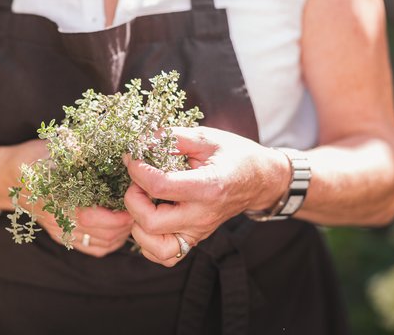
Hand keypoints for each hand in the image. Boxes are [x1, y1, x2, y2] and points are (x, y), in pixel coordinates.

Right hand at [0, 140, 133, 256]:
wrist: (8, 176)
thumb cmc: (35, 157)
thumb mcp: (56, 147)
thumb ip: (78, 148)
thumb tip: (108, 139)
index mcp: (57, 197)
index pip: (91, 216)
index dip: (117, 212)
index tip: (132, 197)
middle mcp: (60, 219)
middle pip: (102, 233)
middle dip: (126, 221)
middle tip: (140, 203)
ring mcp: (62, 231)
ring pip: (101, 243)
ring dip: (122, 232)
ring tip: (133, 212)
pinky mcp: (64, 235)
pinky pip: (92, 248)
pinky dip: (111, 241)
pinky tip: (119, 226)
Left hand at [123, 126, 289, 266]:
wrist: (261, 180)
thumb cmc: (235, 155)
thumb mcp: (207, 137)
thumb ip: (173, 137)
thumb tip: (142, 141)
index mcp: (207, 186)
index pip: (159, 186)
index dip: (137, 170)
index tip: (133, 157)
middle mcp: (202, 215)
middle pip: (151, 223)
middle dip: (133, 200)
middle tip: (138, 183)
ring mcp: (198, 231)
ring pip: (155, 248)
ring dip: (139, 226)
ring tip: (144, 203)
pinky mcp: (195, 239)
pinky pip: (165, 256)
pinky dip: (149, 243)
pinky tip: (150, 219)